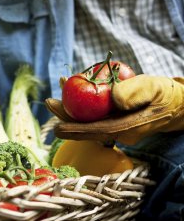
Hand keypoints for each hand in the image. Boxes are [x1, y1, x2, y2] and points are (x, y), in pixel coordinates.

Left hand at [45, 74, 183, 144]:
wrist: (174, 105)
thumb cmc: (165, 95)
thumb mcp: (155, 87)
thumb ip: (136, 91)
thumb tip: (113, 97)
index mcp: (129, 128)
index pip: (98, 131)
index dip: (76, 130)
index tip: (57, 128)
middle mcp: (118, 133)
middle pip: (86, 128)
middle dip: (65, 117)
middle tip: (49, 102)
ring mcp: (114, 128)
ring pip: (87, 121)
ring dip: (70, 108)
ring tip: (57, 91)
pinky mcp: (112, 122)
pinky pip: (92, 115)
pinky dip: (80, 104)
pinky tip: (72, 88)